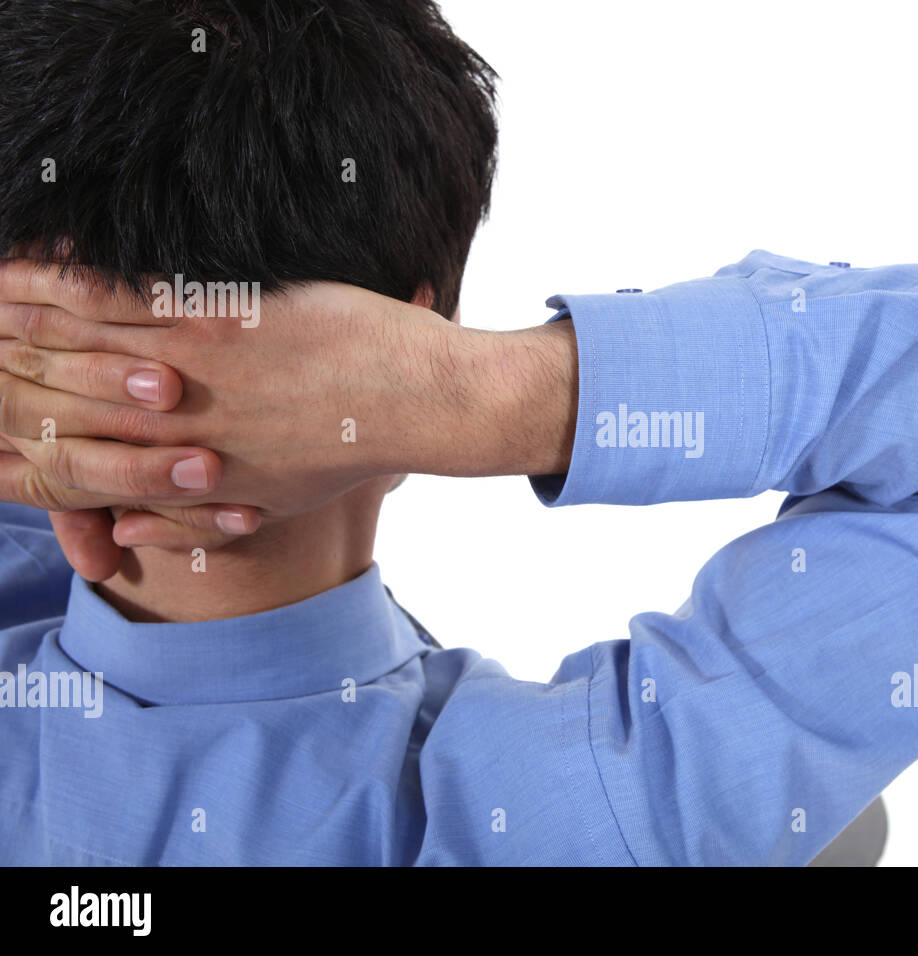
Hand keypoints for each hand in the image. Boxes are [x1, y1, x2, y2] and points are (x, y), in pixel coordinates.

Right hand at [0, 257, 577, 526]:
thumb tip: (124, 536)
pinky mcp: (225, 312)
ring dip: (24, 302)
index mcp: (182, 470)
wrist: (421, 403)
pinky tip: (41, 247)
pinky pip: (131, 289)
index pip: (72, 449)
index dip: (22, 418)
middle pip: (60, 386)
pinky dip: (79, 268)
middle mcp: (176, 421)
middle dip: (4, 353)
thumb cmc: (351, 452)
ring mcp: (197, 364)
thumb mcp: (270, 506)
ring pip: (84, 333)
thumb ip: (192, 525)